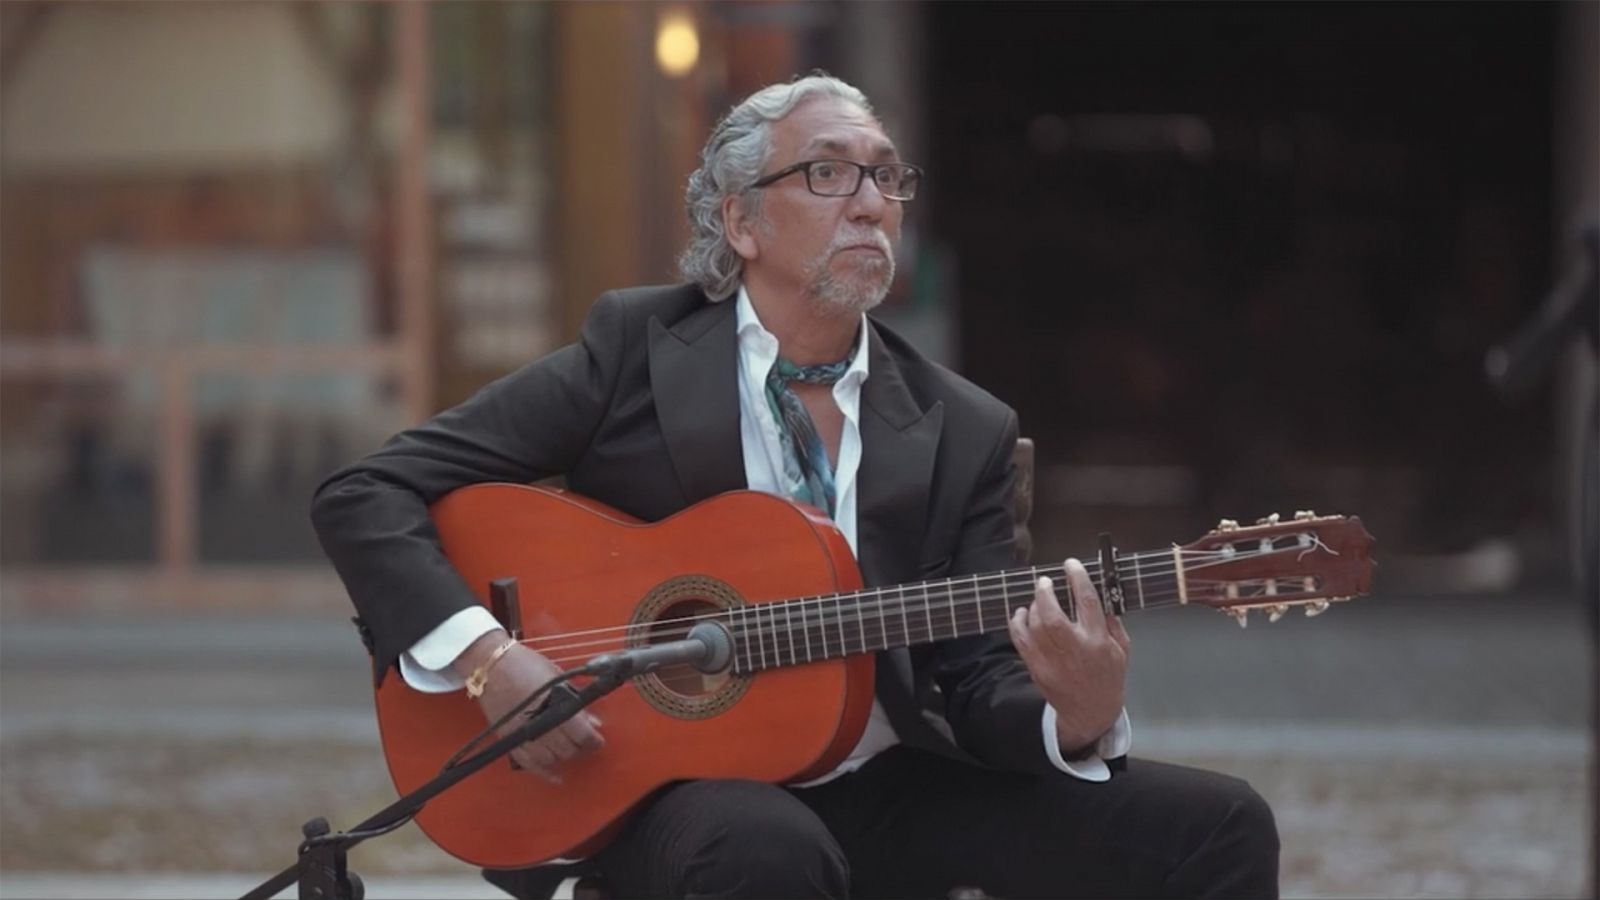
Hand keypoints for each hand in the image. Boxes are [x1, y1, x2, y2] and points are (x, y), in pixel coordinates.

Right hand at [453, 630, 604, 782]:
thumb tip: (592, 721)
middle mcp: (538, 723)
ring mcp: (522, 734)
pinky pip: (529, 764)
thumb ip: (575, 701)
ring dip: (563, 756)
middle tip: (586, 742)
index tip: (597, 740)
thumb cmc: (523, 664)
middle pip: (568, 749)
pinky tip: (555, 775)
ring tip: (569, 749)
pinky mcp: (509, 740)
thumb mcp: (556, 677)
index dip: (594, 740)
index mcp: (553, 704)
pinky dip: (543, 772)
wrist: (491, 666)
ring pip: (551, 759)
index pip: (582, 734)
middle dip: (581, 747)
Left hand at [1007, 558, 1130, 754]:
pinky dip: (1017, 623)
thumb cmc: (1108, 678)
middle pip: (1053, 615)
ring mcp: (1052, 660)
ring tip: (1039, 598)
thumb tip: (1102, 595)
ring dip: (1034, 606)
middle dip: (1046, 593)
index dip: (1078, 579)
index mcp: (1098, 642)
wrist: (1090, 712)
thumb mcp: (1122, 650)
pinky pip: (1020, 640)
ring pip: (1035, 626)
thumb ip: (1113, 622)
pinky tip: (1022, 613)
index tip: (1071, 564)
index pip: (1088, 603)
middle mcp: (1074, 649)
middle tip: (1044, 581)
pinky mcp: (1036, 667)